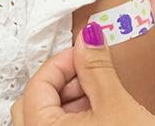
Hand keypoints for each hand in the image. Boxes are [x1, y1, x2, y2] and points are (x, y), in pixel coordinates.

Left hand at [11, 22, 154, 124]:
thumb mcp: (117, 106)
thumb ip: (98, 68)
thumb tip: (89, 37)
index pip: (38, 82)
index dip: (64, 61)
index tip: (87, 52)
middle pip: (36, 100)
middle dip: (65, 82)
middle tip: (94, 73)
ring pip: (46, 120)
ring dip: (70, 103)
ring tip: (102, 98)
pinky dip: (73, 122)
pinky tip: (102, 119)